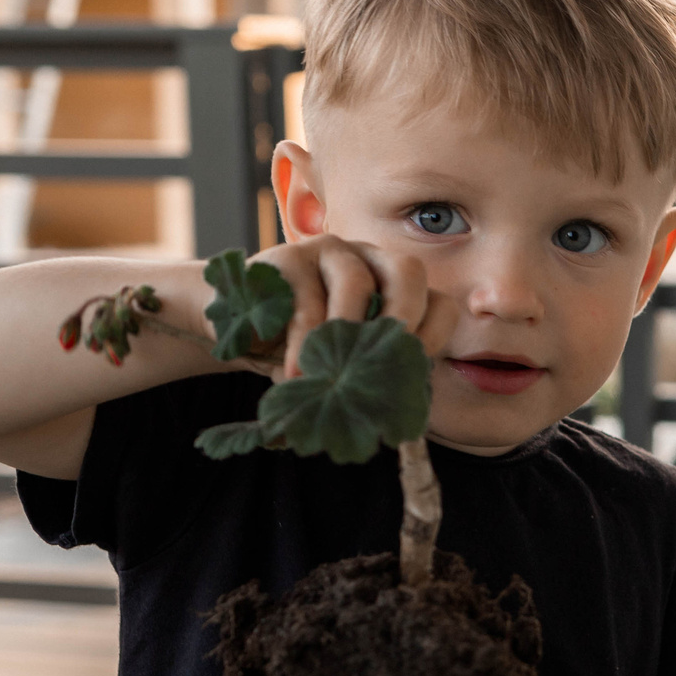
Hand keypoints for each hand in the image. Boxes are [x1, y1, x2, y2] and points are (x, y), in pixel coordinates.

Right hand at [250, 234, 454, 381]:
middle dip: (405, 317)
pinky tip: (297, 374)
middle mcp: (370, 260)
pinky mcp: (288, 258)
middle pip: (407, 271)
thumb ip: (374, 378)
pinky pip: (305, 299)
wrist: (238, 330)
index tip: (416, 369)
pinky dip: (304, 342)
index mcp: (396, 288)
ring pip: (355, 282)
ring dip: (350, 333)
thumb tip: (404, 423)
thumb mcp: (345, 366)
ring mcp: (329, 252)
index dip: (434, 334)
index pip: (437, 300)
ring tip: (337, 374)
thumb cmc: (303, 351)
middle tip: (388, 361)